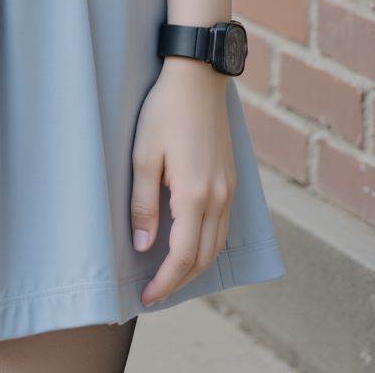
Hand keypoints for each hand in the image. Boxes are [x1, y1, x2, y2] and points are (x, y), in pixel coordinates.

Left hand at [129, 57, 235, 306]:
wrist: (198, 77)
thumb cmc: (165, 111)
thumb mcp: (143, 156)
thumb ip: (143, 205)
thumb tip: (144, 247)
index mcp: (194, 195)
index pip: (182, 257)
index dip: (164, 283)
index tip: (146, 297)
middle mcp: (218, 198)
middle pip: (203, 258)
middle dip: (179, 282)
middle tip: (154, 293)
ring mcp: (229, 188)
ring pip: (217, 244)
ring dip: (195, 266)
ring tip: (170, 275)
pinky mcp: (231, 178)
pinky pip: (223, 226)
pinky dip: (208, 245)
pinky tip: (190, 244)